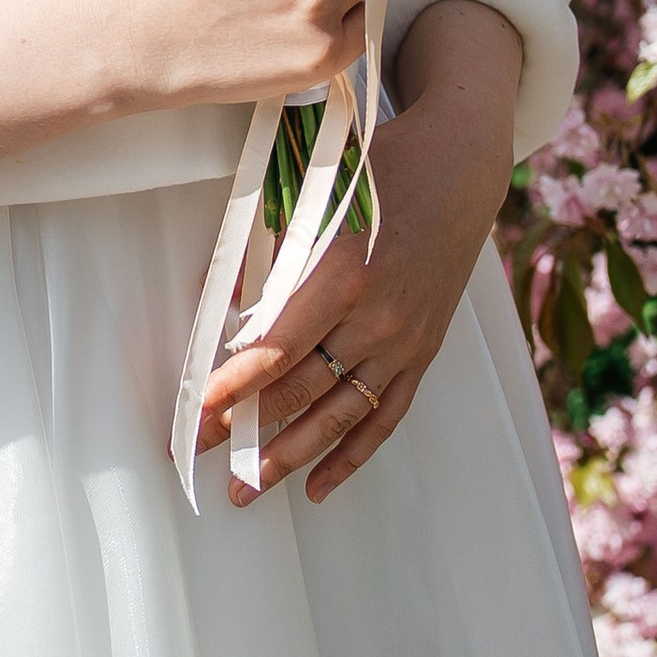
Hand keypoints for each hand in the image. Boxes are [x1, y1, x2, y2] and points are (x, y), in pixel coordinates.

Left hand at [199, 0, 521, 506]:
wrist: (460, 166)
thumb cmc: (380, 167)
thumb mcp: (317, 194)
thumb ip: (268, 250)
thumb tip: (217, 303)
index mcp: (345, 269)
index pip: (277, 347)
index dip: (233, 386)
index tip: (195, 413)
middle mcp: (378, 316)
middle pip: (301, 390)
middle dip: (243, 427)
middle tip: (197, 453)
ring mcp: (405, 341)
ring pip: (339, 416)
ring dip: (288, 457)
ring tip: (245, 490)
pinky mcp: (423, 353)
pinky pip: (385, 418)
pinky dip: (352, 457)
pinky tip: (318, 487)